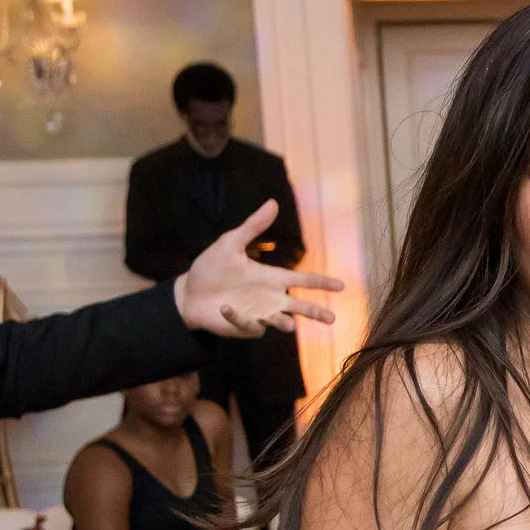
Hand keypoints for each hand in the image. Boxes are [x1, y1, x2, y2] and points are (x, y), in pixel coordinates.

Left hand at [174, 202, 343, 338]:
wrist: (188, 293)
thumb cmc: (211, 268)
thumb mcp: (231, 243)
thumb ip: (253, 227)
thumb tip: (273, 202)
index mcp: (272, 277)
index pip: (303, 280)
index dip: (322, 282)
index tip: (341, 285)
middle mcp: (270, 298)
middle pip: (300, 306)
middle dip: (316, 312)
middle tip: (332, 317)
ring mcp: (259, 314)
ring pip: (281, 322)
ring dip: (284, 323)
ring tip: (290, 325)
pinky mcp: (244, 327)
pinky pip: (248, 324)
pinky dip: (238, 317)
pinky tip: (225, 307)